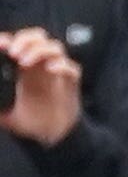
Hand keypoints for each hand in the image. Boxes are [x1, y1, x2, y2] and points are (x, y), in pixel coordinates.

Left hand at [2, 29, 81, 148]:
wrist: (48, 139)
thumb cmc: (27, 122)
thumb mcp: (2, 111)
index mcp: (23, 67)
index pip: (19, 41)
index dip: (10, 39)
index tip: (0, 46)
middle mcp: (40, 66)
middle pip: (38, 37)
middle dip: (25, 39)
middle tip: (13, 53)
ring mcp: (56, 74)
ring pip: (55, 47)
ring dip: (39, 50)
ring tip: (24, 62)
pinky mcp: (71, 85)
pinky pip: (72, 68)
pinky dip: (62, 65)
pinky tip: (51, 70)